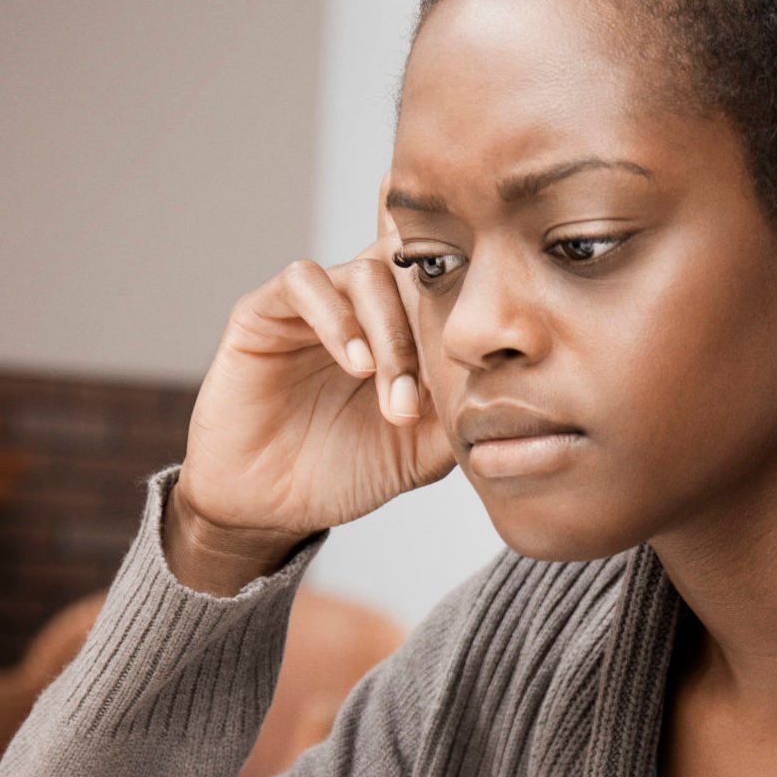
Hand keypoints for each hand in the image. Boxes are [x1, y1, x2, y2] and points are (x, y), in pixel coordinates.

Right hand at [175, 237, 456, 552]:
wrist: (270, 506)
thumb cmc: (345, 471)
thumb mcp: (421, 451)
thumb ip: (461, 413)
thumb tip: (512, 387)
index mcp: (404, 331)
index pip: (443, 282)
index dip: (468, 301)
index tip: (484, 348)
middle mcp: (362, 308)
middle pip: (411, 271)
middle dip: (428, 330)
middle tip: (423, 397)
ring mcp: (316, 305)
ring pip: (366, 274)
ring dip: (388, 333)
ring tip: (392, 395)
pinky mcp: (265, 310)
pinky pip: (303, 281)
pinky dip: (336, 317)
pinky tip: (356, 365)